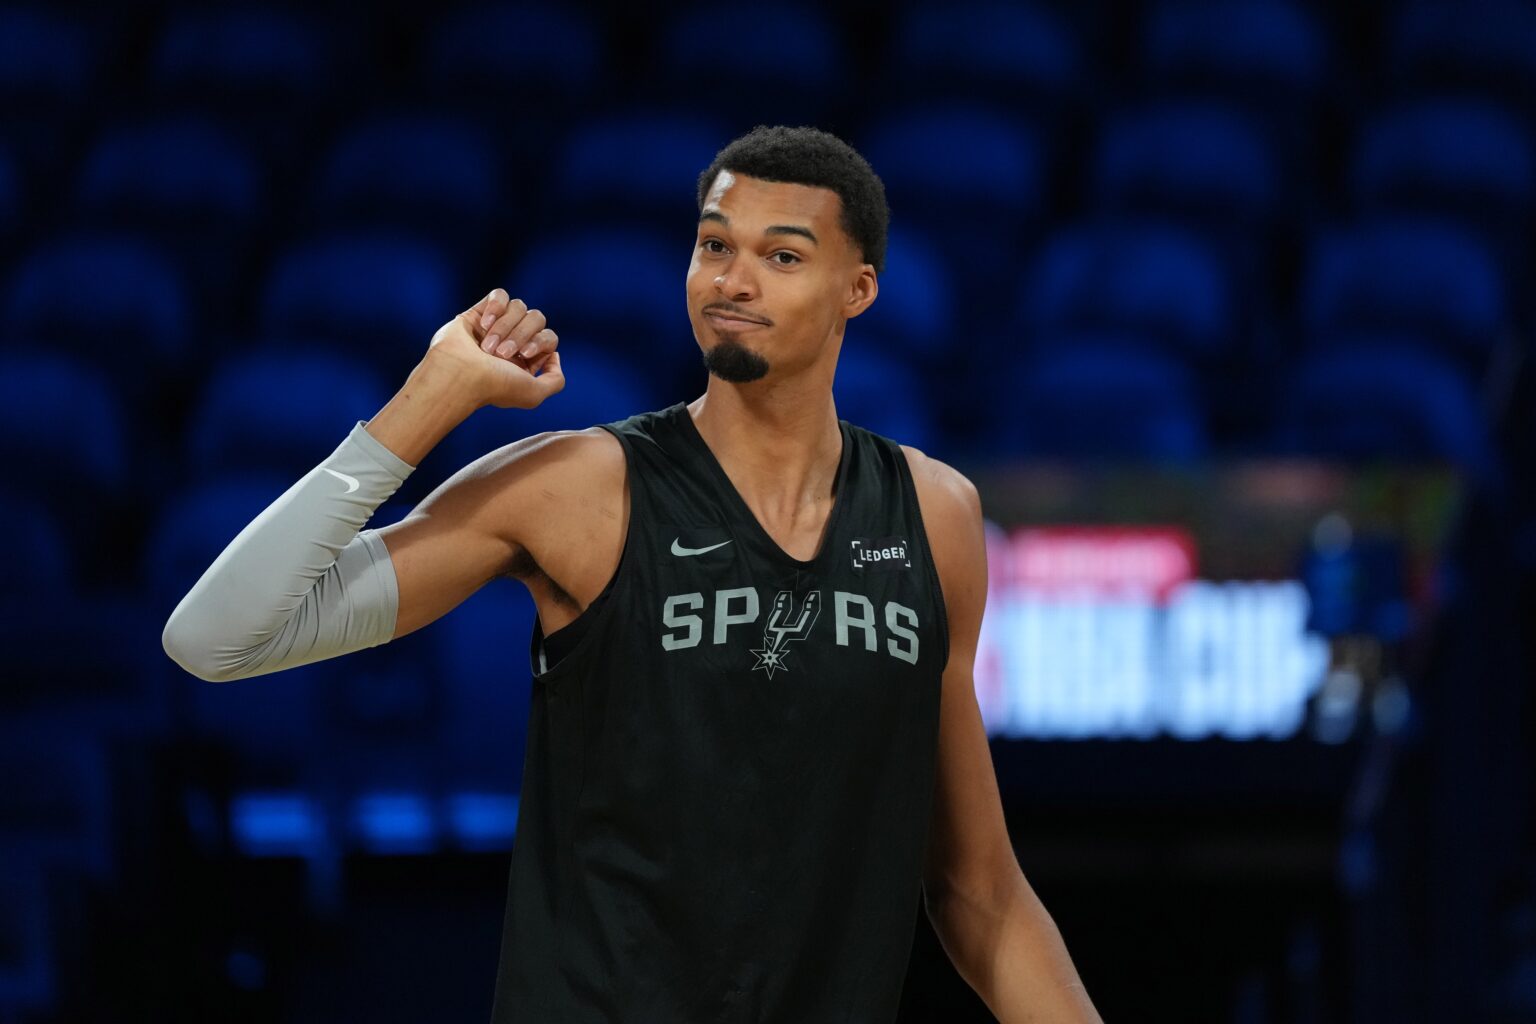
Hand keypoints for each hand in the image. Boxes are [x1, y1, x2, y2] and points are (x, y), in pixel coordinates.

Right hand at [426, 288, 564, 409]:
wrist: (459, 375)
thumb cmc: (495, 386)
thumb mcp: (535, 394)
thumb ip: (555, 381)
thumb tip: (554, 356)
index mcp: (525, 361)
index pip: (549, 338)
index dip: (541, 341)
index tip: (524, 354)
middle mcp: (511, 343)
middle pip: (537, 318)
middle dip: (521, 334)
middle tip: (502, 353)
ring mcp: (495, 327)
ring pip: (519, 306)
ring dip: (504, 327)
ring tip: (487, 346)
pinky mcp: (478, 313)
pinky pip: (500, 295)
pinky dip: (495, 307)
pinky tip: (483, 324)